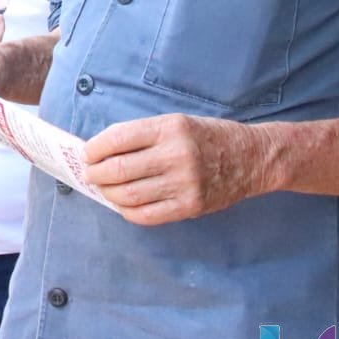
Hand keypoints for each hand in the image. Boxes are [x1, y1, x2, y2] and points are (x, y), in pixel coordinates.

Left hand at [84, 114, 274, 224]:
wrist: (251, 158)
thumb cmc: (207, 137)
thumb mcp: (175, 123)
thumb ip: (141, 136)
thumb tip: (101, 151)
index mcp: (169, 128)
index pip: (118, 138)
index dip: (95, 149)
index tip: (87, 154)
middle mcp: (176, 155)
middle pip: (118, 170)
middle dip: (95, 174)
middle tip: (90, 174)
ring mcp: (184, 183)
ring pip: (128, 195)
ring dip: (108, 193)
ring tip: (104, 188)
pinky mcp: (190, 206)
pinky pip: (147, 215)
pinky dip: (127, 211)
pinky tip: (123, 204)